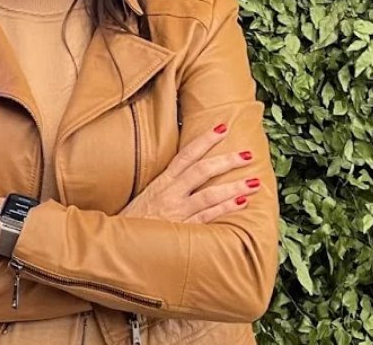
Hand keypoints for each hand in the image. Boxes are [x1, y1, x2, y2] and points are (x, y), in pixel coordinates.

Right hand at [120, 123, 259, 223]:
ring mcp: (177, 211)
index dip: (205, 140)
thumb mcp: (146, 198)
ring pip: (209, 194)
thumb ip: (167, 188)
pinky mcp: (181, 230)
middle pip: (202, 171)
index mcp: (161, 183)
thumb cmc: (132, 223)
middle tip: (247, 154)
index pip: (186, 155)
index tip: (222, 128)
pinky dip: (225, 209)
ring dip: (234, 187)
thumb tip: (187, 177)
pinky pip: (208, 217)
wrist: (117, 244)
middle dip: (226, 161)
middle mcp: (170, 193)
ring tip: (254, 182)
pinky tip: (242, 203)